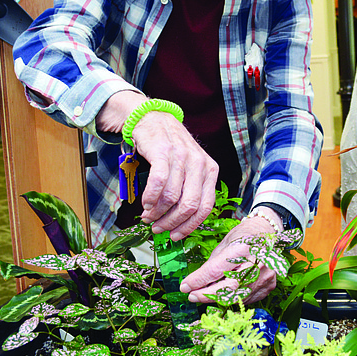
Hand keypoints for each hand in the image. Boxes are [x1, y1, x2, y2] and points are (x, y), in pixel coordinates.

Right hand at [96, 91, 218, 240]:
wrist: (154, 119)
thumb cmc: (171, 148)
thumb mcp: (190, 167)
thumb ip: (190, 190)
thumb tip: (180, 223)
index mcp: (210, 170)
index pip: (206, 207)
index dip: (190, 225)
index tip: (176, 236)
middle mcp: (200, 164)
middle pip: (189, 205)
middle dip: (172, 222)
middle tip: (158, 228)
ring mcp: (183, 157)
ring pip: (172, 197)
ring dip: (157, 212)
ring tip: (148, 216)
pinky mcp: (164, 153)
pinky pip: (159, 183)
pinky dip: (151, 198)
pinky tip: (146, 203)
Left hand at [179, 212, 278, 303]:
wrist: (266, 232)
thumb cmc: (243, 235)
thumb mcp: (224, 244)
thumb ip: (212, 265)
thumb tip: (197, 284)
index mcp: (243, 248)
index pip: (216, 270)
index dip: (198, 280)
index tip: (185, 287)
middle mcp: (257, 263)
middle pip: (228, 288)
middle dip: (207, 295)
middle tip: (192, 296)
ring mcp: (265, 275)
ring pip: (237, 296)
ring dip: (220, 298)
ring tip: (209, 292)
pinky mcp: (269, 284)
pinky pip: (248, 298)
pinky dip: (235, 296)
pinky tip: (229, 290)